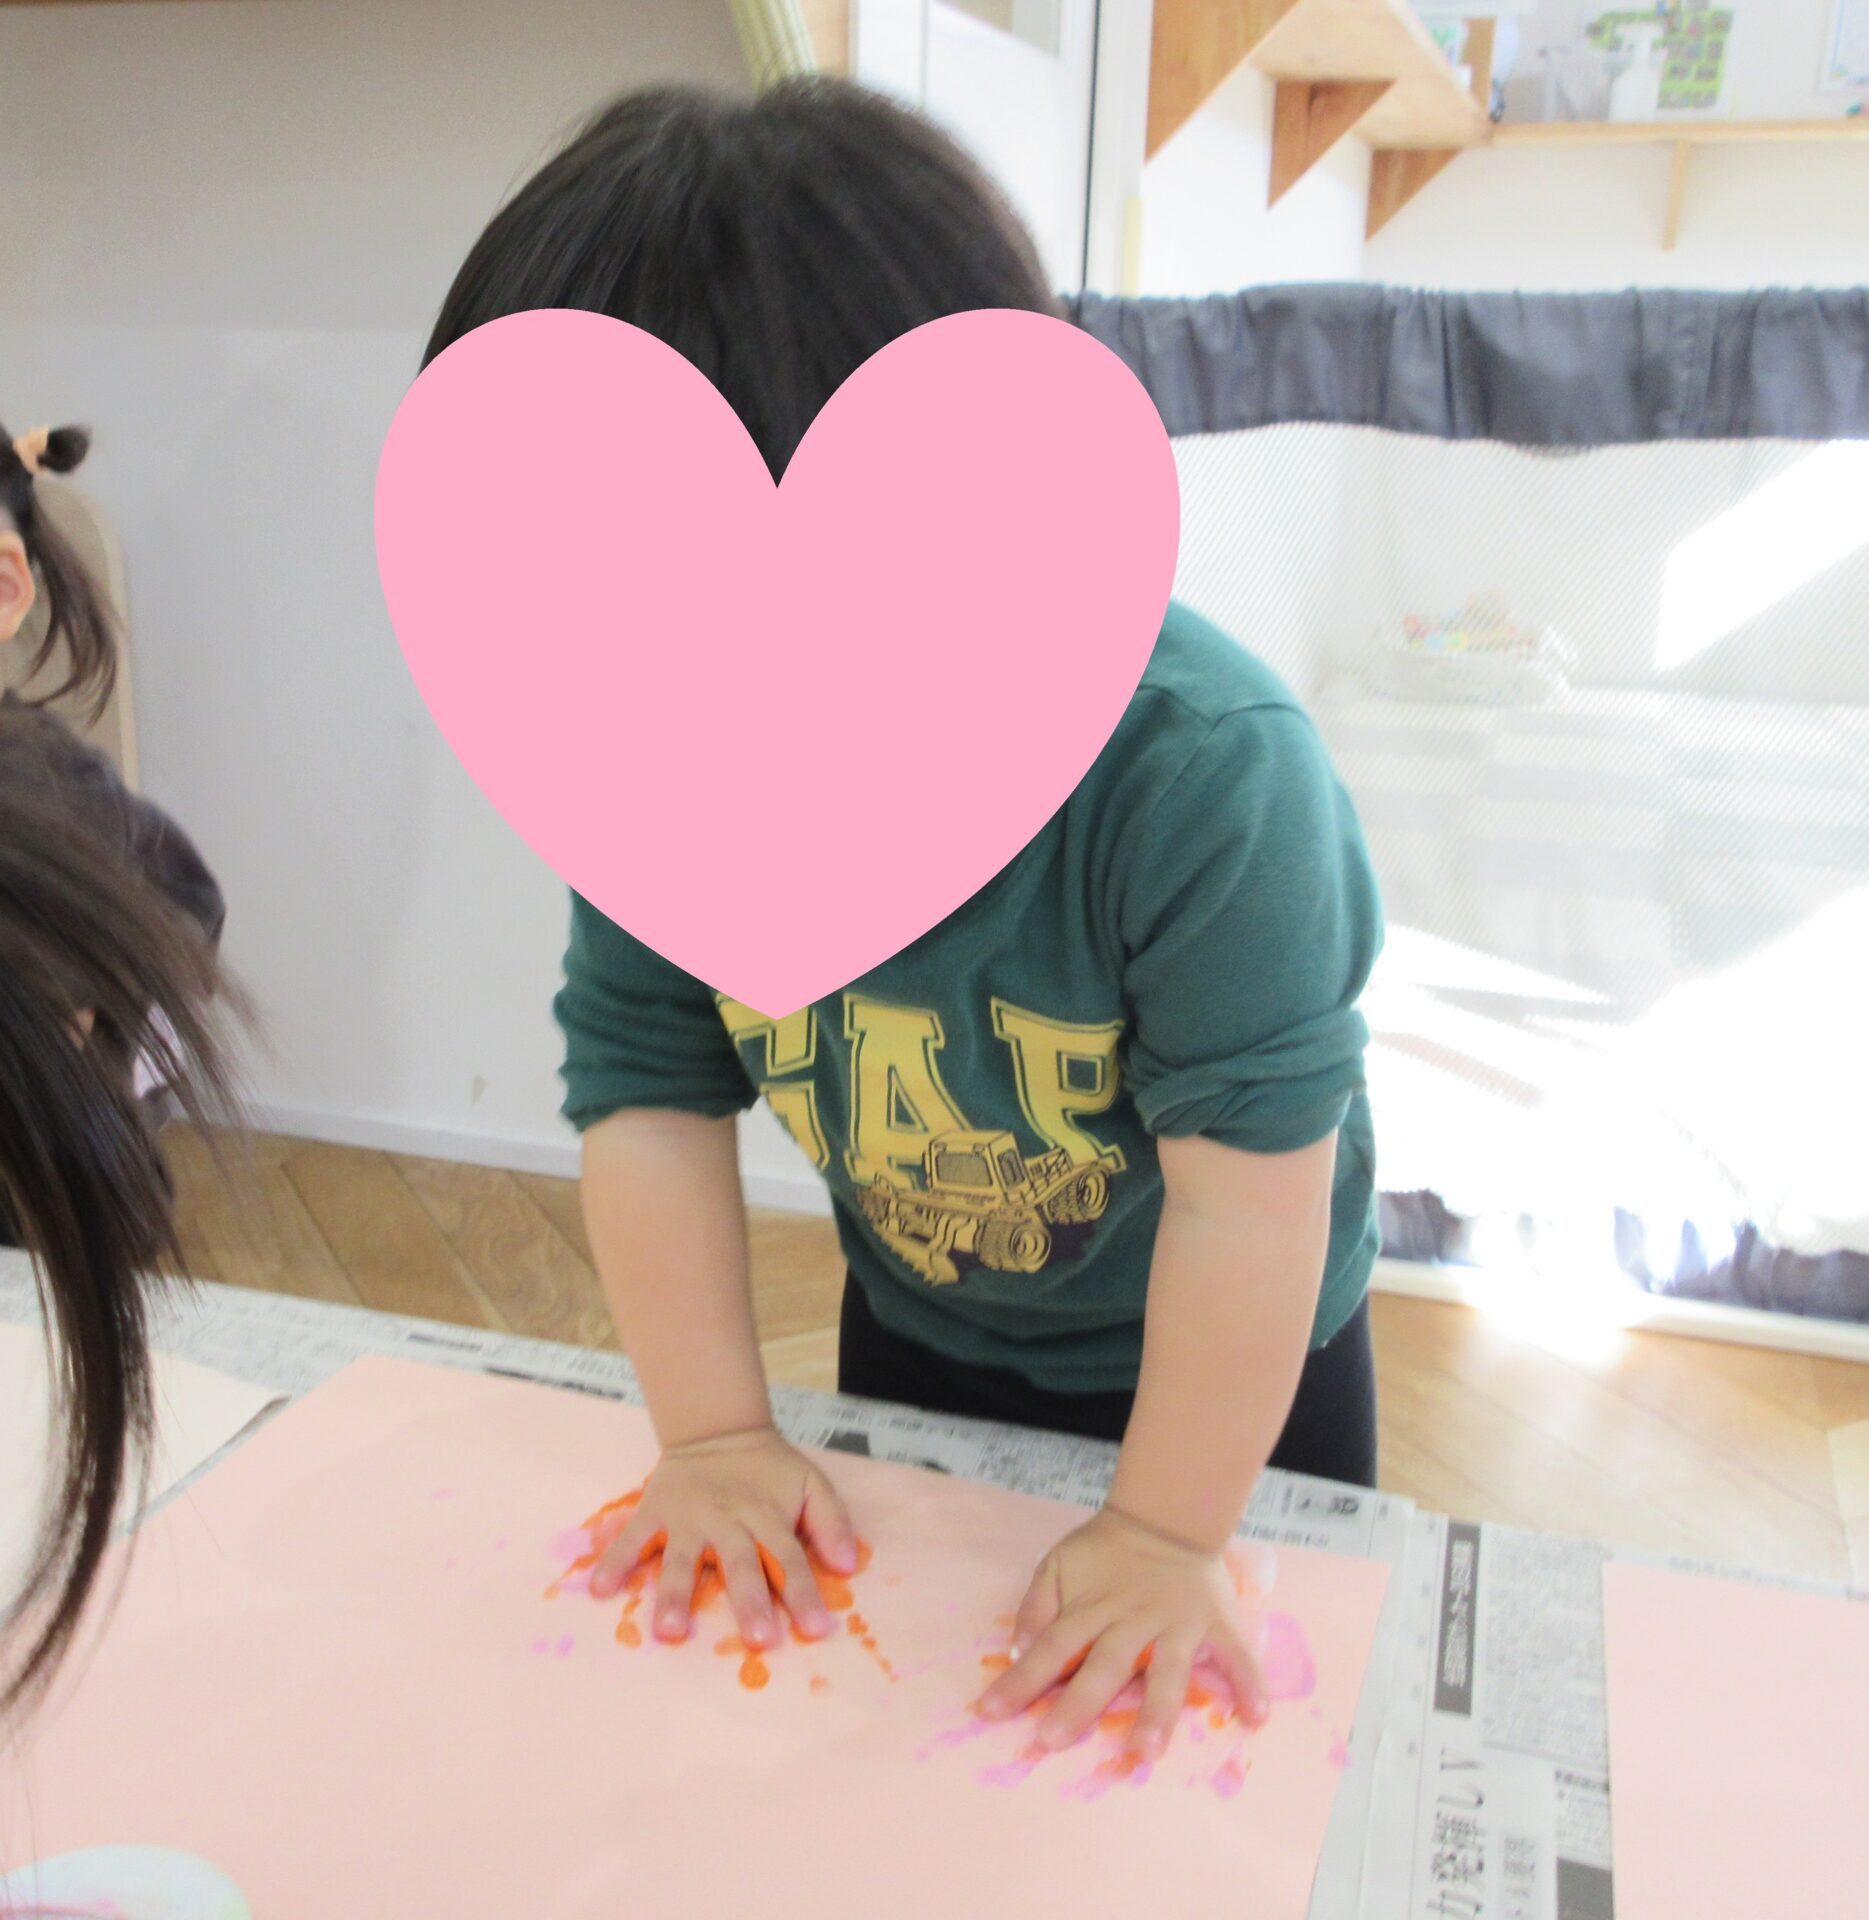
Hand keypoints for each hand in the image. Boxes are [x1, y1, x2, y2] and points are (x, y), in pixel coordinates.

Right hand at [587, 1428, 858, 1650]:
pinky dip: (615, 1562)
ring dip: (674, 1594)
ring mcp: (687, 1517)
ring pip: (680, 1559)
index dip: (803, 1592)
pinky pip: (631, 1538)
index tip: (817, 1629)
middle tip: (758, 1639)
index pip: (789, 1557)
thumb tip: (848, 1565)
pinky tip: (600, 1590)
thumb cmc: (768, 1471)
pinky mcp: (655, 1511)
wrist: (717, 1429)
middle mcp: (727, 1520)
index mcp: (766, 1516)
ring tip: (669, 1631)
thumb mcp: (810, 1483)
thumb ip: (831, 1522)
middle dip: (749, 1602)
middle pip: (740, 1564)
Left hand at [976, 1506, 1267, 1758]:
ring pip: (1167, 1670)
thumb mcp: (1059, 1564)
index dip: (1020, 1679)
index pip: (1049, 1646)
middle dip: (1077, 1703)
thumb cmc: (1106, 1551)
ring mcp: (1177, 1622)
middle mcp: (1133, 1619)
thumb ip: (1037, 1605)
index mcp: (1091, 1607)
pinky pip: (1237, 1654)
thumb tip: (1018, 1650)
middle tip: (1052, 1740)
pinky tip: (1256, 1717)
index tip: (989, 1712)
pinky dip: (1250, 1683)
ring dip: (1158, 1710)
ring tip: (1147, 1750)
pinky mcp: (1216, 1622)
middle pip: (1103, 1664)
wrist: (1165, 1515)